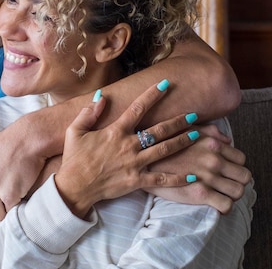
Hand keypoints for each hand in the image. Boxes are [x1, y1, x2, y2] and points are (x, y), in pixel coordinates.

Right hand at [55, 83, 199, 218]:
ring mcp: (135, 164)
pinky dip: (178, 178)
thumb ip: (89, 112)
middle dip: (178, 121)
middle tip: (194, 114)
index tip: (165, 84)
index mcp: (116, 131)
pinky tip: (193, 176)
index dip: (152, 95)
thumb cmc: (74, 158)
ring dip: (182, 141)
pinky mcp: (137, 181)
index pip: (138, 108)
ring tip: (197, 134)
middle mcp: (129, 145)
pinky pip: (161, 179)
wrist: (75, 187)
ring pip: (165, 150)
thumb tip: (101, 96)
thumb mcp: (75, 131)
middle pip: (160, 130)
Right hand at [145, 123, 251, 213]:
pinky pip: (226, 205)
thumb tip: (227, 139)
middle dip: (238, 181)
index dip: (236, 166)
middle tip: (227, 184)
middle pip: (245, 176)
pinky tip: (215, 204)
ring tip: (222, 195)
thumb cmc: (163, 145)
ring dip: (232, 195)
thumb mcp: (186, 130)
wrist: (143, 162)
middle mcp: (214, 159)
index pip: (241, 158)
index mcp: (212, 144)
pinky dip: (224, 207)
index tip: (227, 171)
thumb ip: (209, 132)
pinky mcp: (200, 194)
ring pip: (239, 192)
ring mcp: (208, 177)